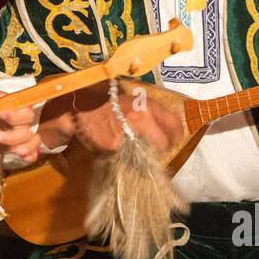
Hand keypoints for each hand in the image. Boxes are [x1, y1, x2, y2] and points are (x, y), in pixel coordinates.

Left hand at [0, 88, 44, 161]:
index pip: (22, 108)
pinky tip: (23, 158)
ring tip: (17, 152)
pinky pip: (29, 150)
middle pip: (27, 128)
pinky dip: (30, 155)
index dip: (15, 114)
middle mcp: (16, 118)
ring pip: (32, 140)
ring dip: (27, 147)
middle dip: (16, 135)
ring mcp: (15, 131)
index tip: (0, 114)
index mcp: (8, 104)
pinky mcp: (13, 143)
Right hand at [67, 81, 181, 154]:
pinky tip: (121, 151)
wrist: (82, 110)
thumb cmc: (108, 104)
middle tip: (157, 151)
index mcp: (147, 105)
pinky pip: (128, 158)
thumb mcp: (133, 100)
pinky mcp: (115, 147)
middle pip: (163, 143)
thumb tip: (169, 128)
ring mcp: (128, 134)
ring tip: (138, 151)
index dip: (177, 135)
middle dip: (162, 149)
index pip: (174, 124)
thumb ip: (151, 112)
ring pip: (147, 153)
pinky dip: (126, 157)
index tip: (174, 140)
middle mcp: (140, 118)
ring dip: (146, 156)